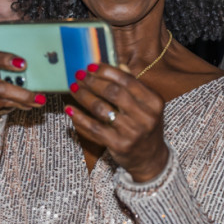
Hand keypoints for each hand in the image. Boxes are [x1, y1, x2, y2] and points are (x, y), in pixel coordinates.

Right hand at [0, 0, 44, 131]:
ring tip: (39, 98)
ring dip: (22, 92)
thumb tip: (54, 59)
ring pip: (0, 86)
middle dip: (5, 59)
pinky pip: (2, 102)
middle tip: (23, 64)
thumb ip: (24, 66)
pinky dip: (20, 104)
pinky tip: (32, 105)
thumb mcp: (10, 74)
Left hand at [64, 63, 167, 181]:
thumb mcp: (146, 106)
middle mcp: (146, 117)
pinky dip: (79, 117)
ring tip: (73, 88)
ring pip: (101, 109)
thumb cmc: (145, 127)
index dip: (106, 71)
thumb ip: (133, 86)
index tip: (90, 66)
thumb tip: (117, 65)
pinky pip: (94, 128)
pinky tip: (70, 109)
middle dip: (92, 82)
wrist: (150, 158)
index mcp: (154, 102)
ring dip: (83, 96)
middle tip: (78, 75)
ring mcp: (133, 132)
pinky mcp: (119, 145)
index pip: (127, 81)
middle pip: (113, 93)